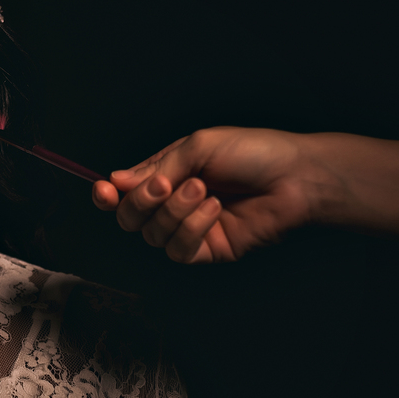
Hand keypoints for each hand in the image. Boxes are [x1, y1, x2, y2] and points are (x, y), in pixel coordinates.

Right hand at [92, 127, 320, 262]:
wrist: (295, 176)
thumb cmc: (252, 152)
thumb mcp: (197, 147)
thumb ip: (157, 167)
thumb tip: (115, 182)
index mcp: (166, 174)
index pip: (123, 192)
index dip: (106, 195)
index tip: (103, 190)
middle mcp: (173, 204)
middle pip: (130, 219)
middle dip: (140, 203)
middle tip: (165, 185)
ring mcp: (190, 229)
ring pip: (153, 235)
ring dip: (175, 211)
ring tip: (204, 189)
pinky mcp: (208, 250)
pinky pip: (179, 250)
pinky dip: (192, 227)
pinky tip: (214, 209)